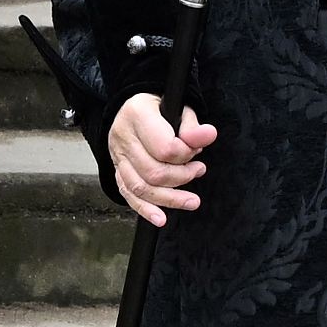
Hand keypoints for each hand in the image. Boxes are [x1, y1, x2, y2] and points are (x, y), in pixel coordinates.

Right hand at [109, 92, 214, 224]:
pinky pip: (128, 194)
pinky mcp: (118, 171)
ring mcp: (118, 156)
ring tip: (192, 200)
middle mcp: (123, 137)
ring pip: (141, 187)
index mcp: (137, 115)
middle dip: (182, 177)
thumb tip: (208, 136)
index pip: (165, 148)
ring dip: (170, 198)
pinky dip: (145, 209)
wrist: (134, 109)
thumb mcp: (180, 108)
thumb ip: (193, 126)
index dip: (186, 155)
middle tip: (198, 170)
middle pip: (153, 172)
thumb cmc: (159, 108)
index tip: (196, 149)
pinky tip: (160, 219)